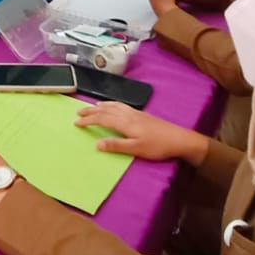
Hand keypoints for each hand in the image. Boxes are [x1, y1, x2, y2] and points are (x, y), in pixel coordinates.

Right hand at [76, 102, 205, 163]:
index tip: (76, 122)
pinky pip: (121, 105)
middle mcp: (129, 115)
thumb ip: (116, 146)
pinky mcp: (141, 115)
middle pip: (106, 110)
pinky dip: (112, 104)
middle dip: (91, 111)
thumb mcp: (136, 149)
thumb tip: (96, 143)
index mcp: (125, 123)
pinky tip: (113, 107)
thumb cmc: (158, 146)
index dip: (88, 120)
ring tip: (91, 107)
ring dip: (100, 106)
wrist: (179, 139)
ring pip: (113, 106)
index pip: (102, 118)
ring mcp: (136, 113)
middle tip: (78, 112)